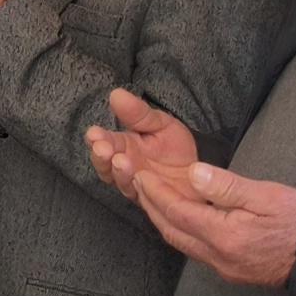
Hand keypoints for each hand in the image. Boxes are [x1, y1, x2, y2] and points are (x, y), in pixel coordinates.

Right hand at [86, 88, 200, 201]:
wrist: (202, 176)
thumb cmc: (176, 149)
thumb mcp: (161, 124)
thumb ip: (139, 114)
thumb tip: (116, 93)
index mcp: (124, 146)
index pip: (104, 141)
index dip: (97, 138)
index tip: (93, 134)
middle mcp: (124, 167)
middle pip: (105, 165)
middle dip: (101, 157)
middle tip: (102, 149)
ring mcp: (136, 186)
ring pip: (120, 182)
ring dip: (118, 172)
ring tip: (121, 161)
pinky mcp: (150, 202)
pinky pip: (142, 198)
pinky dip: (139, 189)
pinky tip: (140, 178)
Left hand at [131, 162, 295, 287]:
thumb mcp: (267, 195)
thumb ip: (227, 186)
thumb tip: (192, 174)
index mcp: (225, 235)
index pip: (177, 211)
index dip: (155, 192)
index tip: (140, 174)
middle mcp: (218, 257)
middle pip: (171, 230)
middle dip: (151, 206)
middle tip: (137, 184)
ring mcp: (223, 268)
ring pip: (181, 243)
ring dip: (163, 220)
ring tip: (152, 199)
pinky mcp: (231, 272)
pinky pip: (195, 251)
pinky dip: (180, 232)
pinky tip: (180, 219)